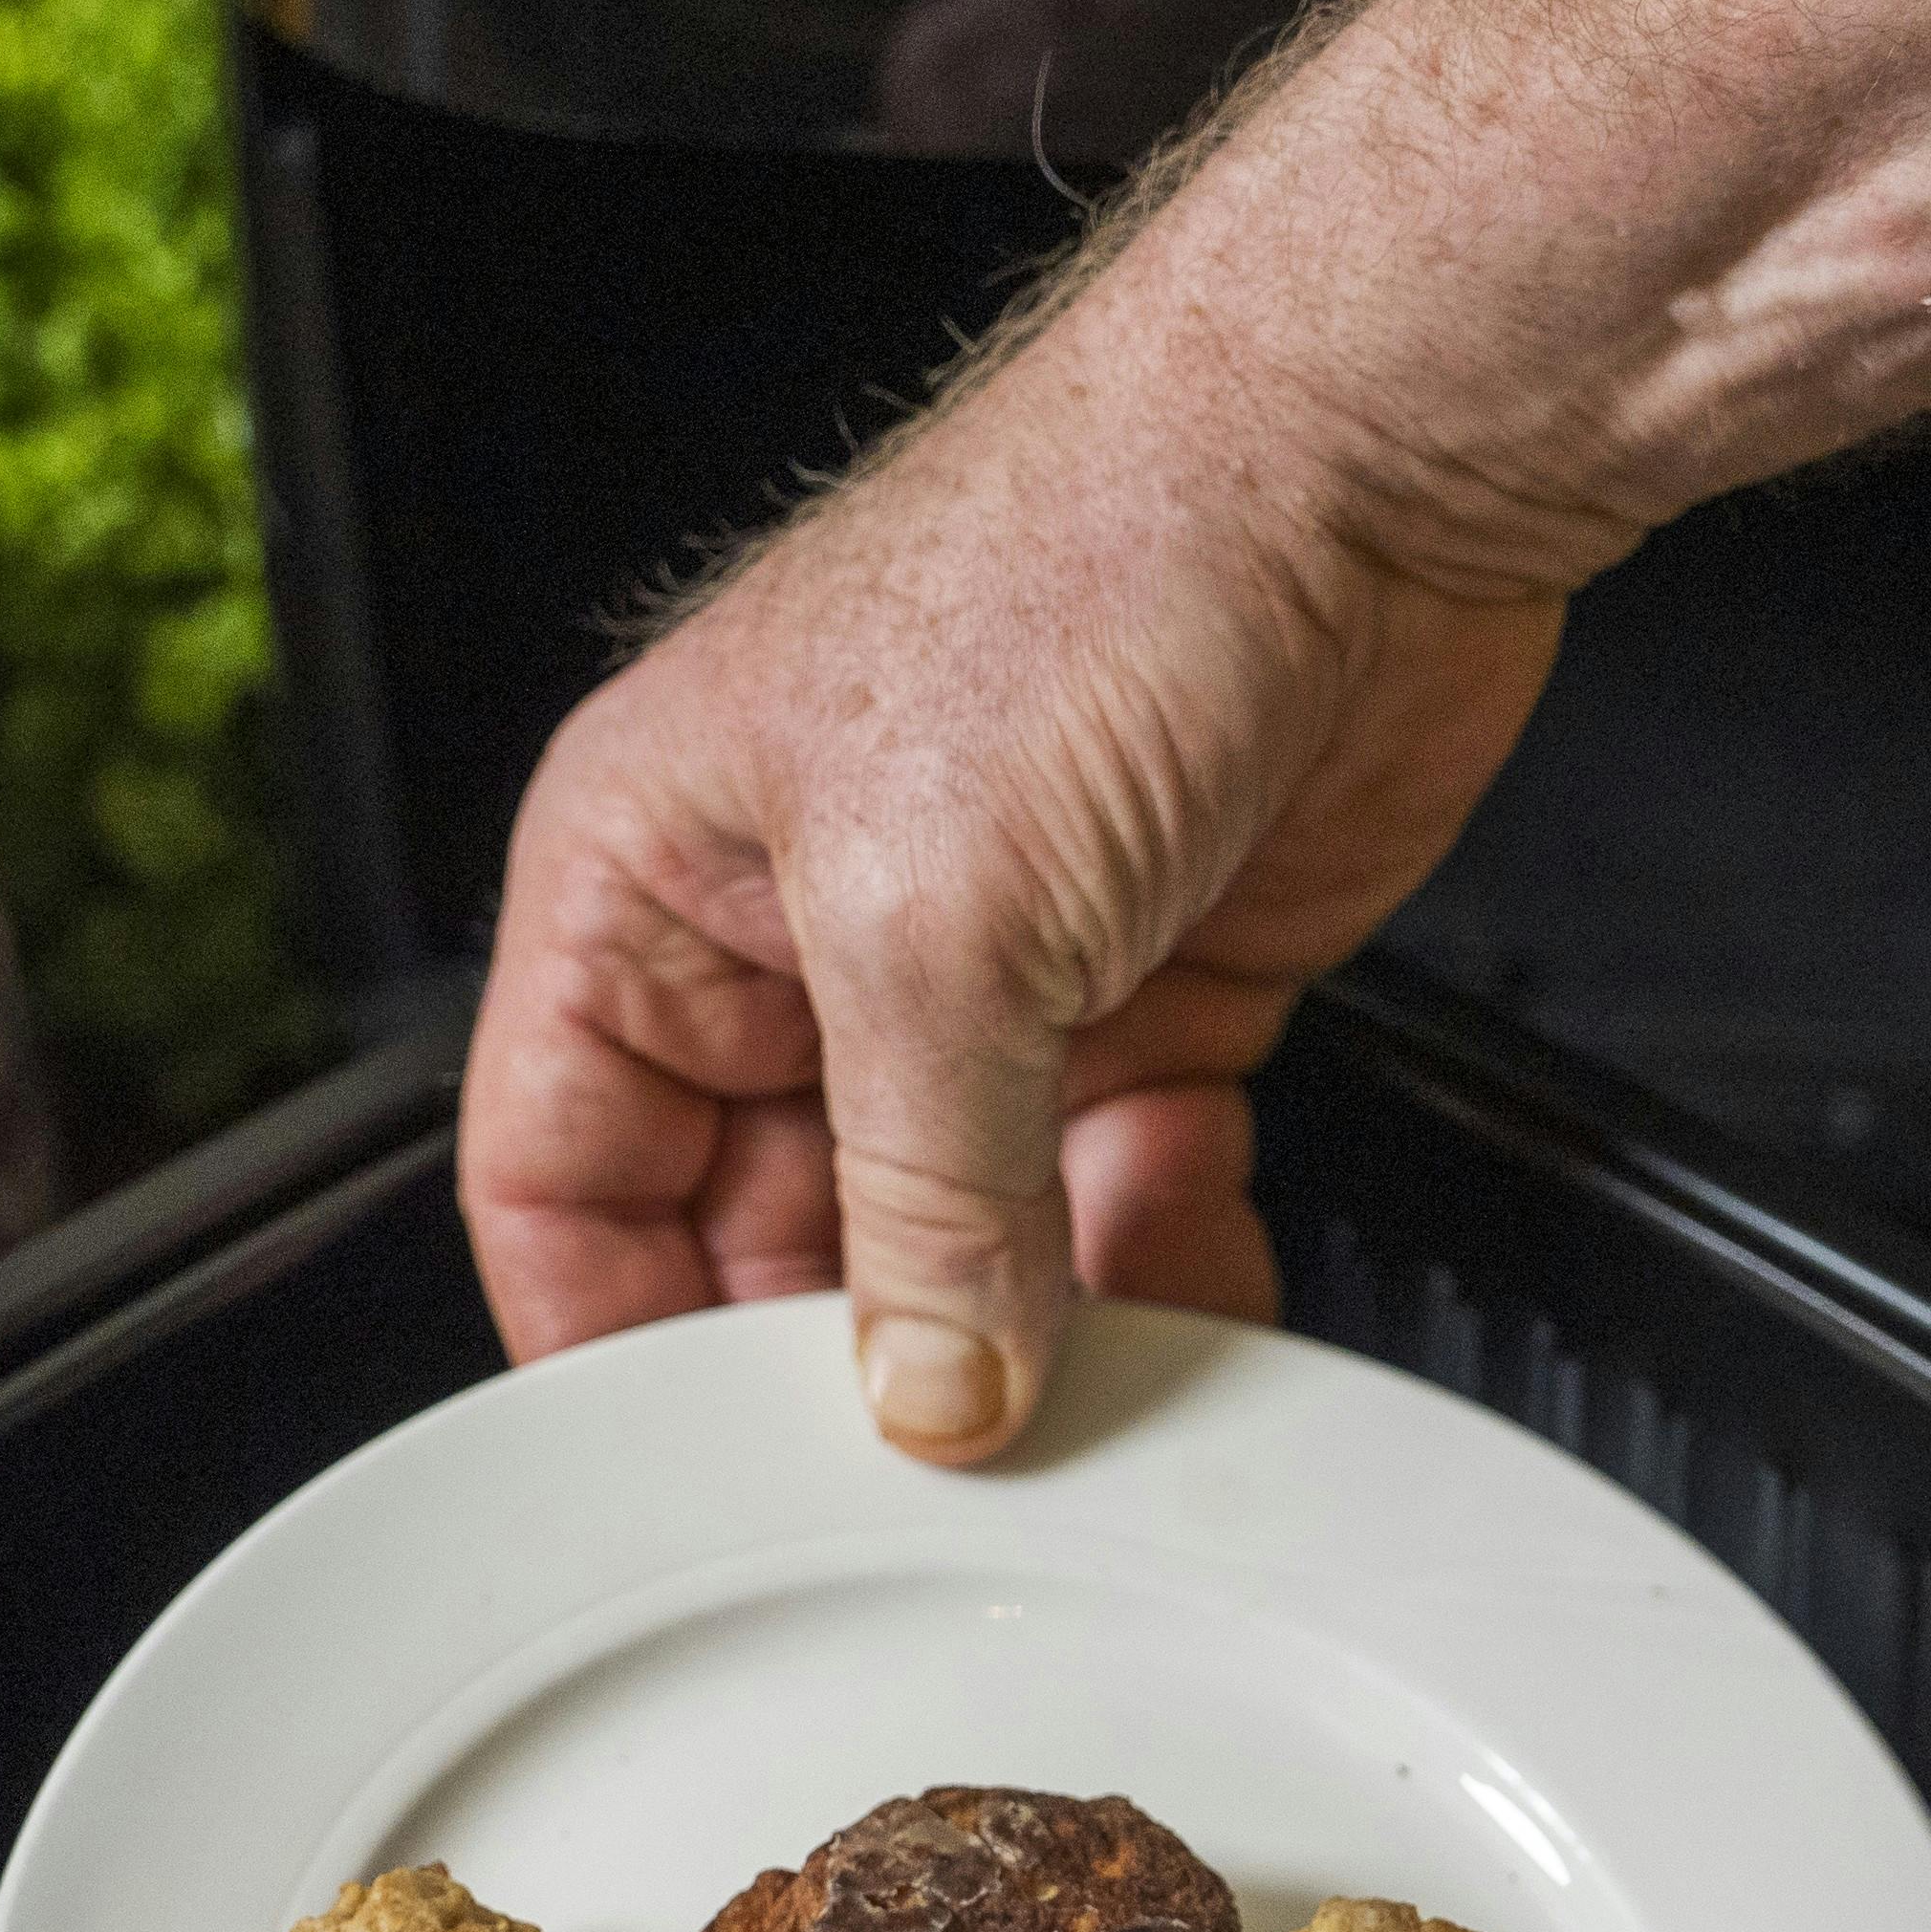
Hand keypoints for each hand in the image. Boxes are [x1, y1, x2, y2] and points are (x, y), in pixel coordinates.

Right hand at [455, 289, 1578, 1463]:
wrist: (1373, 453)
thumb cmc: (1098, 555)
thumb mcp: (936, 925)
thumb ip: (921, 1196)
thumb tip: (927, 1393)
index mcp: (648, 879)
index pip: (557, 1174)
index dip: (609, 1341)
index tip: (689, 1478)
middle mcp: (792, 934)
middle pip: (767, 1240)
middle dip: (855, 1356)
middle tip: (930, 1460)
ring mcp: (978, 972)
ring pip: (957, 1239)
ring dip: (1032, 1326)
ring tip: (1091, 1365)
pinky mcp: (1146, 995)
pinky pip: (1115, 1202)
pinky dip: (1159, 1264)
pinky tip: (1197, 1262)